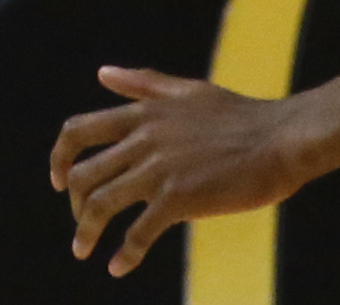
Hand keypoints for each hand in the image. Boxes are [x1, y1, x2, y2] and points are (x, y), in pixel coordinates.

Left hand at [50, 68, 304, 273]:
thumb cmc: (240, 115)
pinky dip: (124, 253)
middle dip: (73, 202)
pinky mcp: (179, 199)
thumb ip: (143, 84)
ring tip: (83, 250)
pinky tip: (118, 267)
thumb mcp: (187, 90)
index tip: (58, 179)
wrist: (280, 139)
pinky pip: (138, 233)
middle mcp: (142, 141)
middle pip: (83, 173)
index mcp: (141, 114)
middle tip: (80, 222)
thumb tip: (103, 73)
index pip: (78, 130)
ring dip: (84, 232)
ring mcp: (158, 170)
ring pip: (101, 204)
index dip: (60, 156)